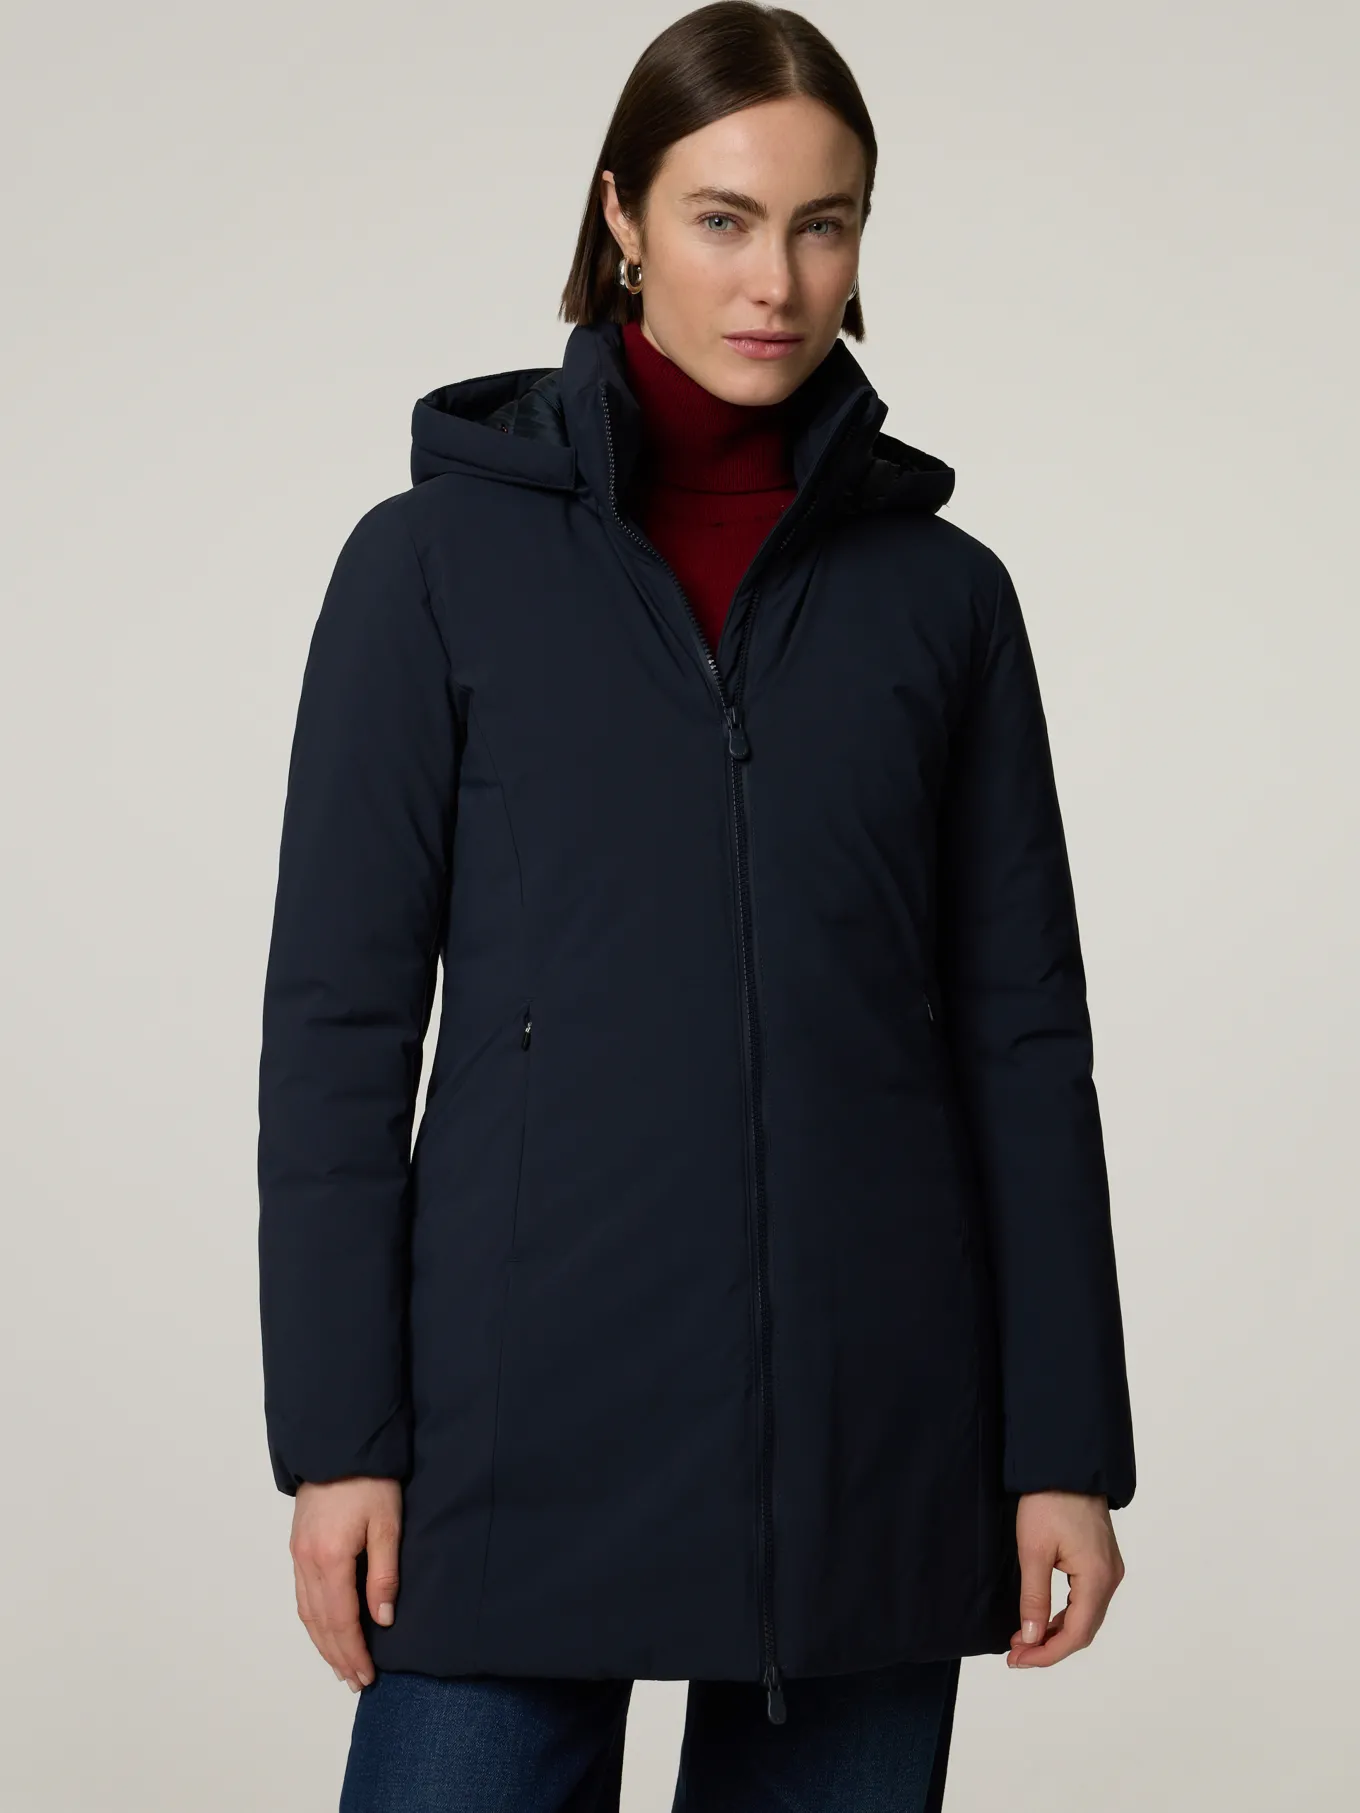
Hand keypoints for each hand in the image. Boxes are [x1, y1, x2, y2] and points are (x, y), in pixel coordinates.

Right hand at [289, 1476, 402, 1691]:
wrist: (338, 1445)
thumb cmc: (370, 1480)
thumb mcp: (388, 1524)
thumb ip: (384, 1574)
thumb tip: (383, 1620)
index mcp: (330, 1558)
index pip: (340, 1620)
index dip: (353, 1651)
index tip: (366, 1675)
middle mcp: (307, 1562)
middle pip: (320, 1623)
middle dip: (338, 1656)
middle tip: (356, 1681)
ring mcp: (298, 1555)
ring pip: (307, 1613)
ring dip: (323, 1643)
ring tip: (341, 1667)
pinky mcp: (297, 1547)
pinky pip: (302, 1595)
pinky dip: (314, 1621)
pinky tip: (325, 1631)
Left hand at [1006, 1489, 1124, 1668]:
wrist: (1065, 1465)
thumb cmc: (1048, 1502)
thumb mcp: (1034, 1550)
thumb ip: (1034, 1597)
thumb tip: (1031, 1638)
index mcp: (1097, 1578)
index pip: (1076, 1634)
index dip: (1047, 1653)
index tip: (1018, 1659)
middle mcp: (1110, 1578)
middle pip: (1084, 1630)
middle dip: (1050, 1647)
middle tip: (1016, 1655)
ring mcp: (1109, 1570)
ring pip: (1086, 1617)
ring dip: (1057, 1632)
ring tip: (1024, 1640)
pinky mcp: (1102, 1561)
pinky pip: (1086, 1600)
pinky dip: (1065, 1615)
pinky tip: (1042, 1618)